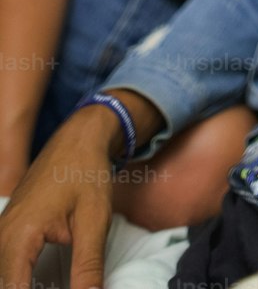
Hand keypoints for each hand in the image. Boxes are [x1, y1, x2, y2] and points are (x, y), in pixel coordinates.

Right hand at [0, 109, 117, 288]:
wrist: (78, 139)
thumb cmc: (86, 174)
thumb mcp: (93, 222)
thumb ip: (88, 267)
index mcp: (19, 236)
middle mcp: (2, 237)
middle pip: (6, 286)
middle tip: (70, 286)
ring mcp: (1, 233)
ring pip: (5, 278)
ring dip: (25, 287)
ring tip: (59, 285)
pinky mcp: (8, 232)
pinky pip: (8, 266)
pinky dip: (21, 281)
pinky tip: (42, 286)